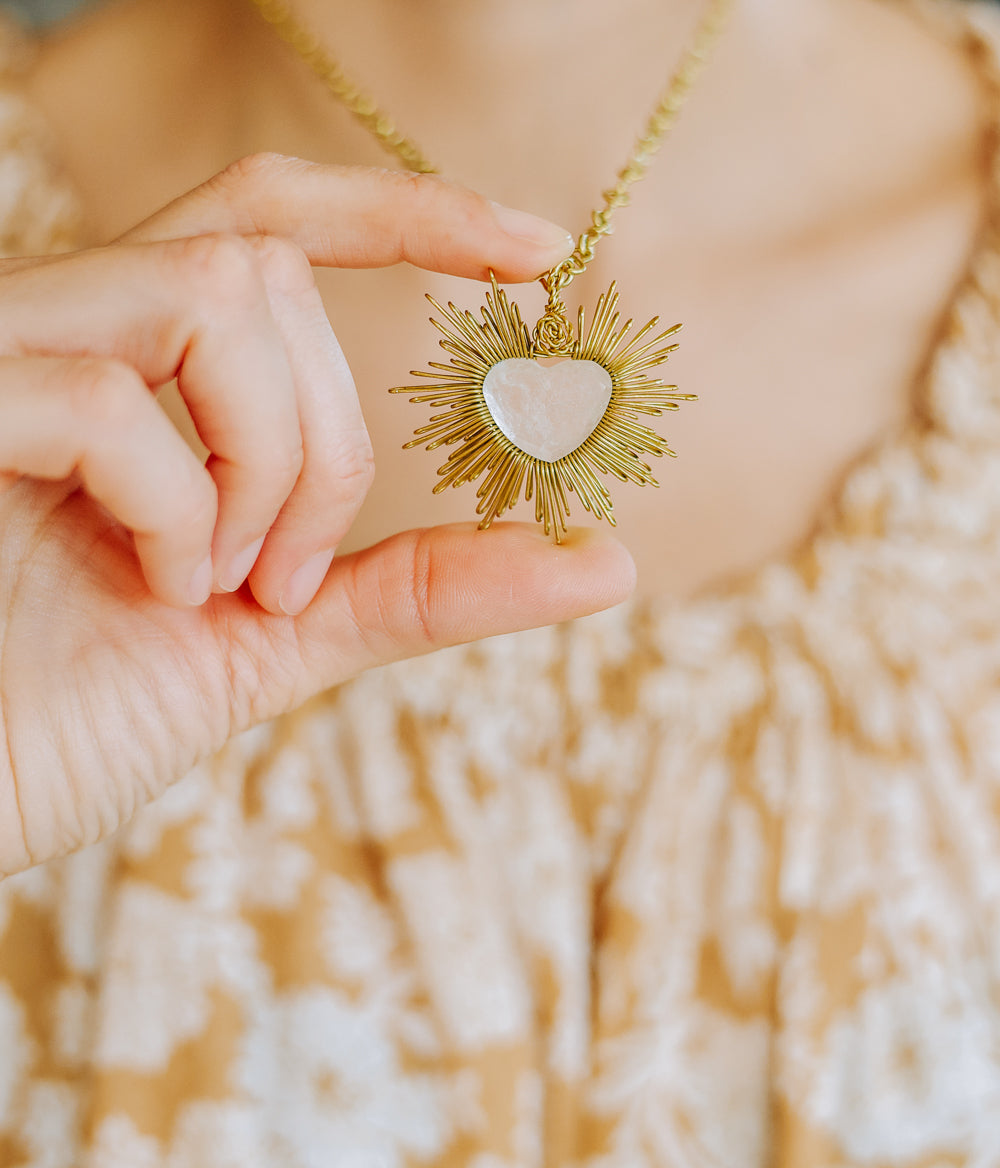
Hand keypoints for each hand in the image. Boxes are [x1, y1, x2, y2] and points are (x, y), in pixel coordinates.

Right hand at [0, 155, 634, 874]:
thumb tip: (604, 557)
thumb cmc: (70, 721)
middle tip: (286, 577)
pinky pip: (108, 397)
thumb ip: (417, 588)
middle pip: (265, 263)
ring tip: (222, 586)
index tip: (541, 250)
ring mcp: (0, 362)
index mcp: (129, 371)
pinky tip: (160, 593)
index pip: (266, 221)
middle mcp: (60, 332)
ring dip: (271, 462)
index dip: (404, 213)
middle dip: (330, 437)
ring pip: (212, 289)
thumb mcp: (274, 643)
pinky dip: (179, 508)